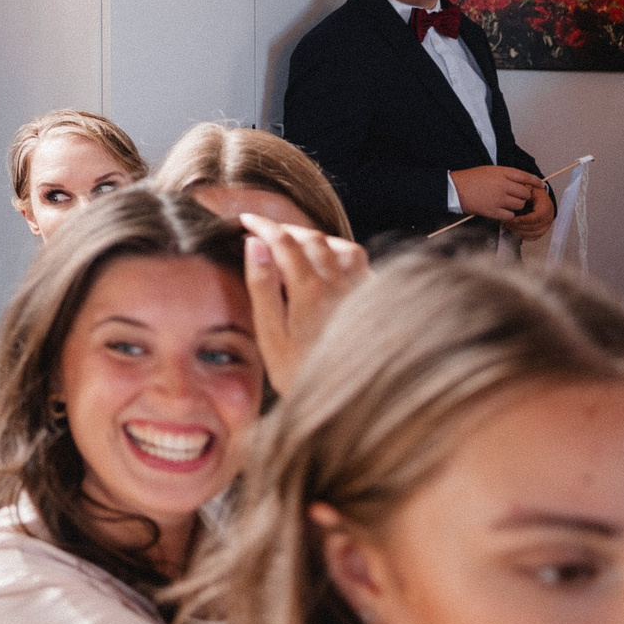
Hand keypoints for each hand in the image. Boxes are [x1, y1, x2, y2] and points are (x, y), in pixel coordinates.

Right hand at [239, 213, 368, 389]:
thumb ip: (263, 287)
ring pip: (343, 247)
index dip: (263, 225)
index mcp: (309, 290)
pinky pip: (364, 266)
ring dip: (319, 240)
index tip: (247, 219)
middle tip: (267, 231)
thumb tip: (255, 245)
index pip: (283, 241)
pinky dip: (344, 257)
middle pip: (313, 239)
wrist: (354, 404)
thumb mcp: (271, 335)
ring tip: (301, 246)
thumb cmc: (303, 374)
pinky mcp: (377, 303)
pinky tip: (333, 270)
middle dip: (287, 229)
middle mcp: (340, 284)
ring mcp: (362, 293)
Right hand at [449, 164, 551, 229]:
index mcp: (501, 172)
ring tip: (505, 204)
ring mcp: (498, 198)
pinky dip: (508, 215)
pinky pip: (510, 215)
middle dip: (523, 196)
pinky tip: (501, 212)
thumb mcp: (488, 170)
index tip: (540, 185)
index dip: (535, 181)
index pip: (525, 176)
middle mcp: (502, 185)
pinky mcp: (493, 211)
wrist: (453, 189)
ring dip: (515, 206)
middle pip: (525, 193)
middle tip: (516, 197)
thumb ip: (506, 175)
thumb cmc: (469, 179)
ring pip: (519, 205)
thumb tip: (522, 182)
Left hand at [506, 187, 556, 241]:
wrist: (536, 196)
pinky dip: (523, 235)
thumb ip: (521, 194)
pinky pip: (534, 237)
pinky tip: (514, 230)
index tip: (513, 219)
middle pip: (535, 227)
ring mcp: (547, 224)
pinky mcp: (542, 230)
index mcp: (546, 205)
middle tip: (507, 222)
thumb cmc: (530, 192)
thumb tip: (513, 200)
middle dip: (519, 226)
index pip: (538, 216)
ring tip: (509, 225)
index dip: (524, 220)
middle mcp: (549, 216)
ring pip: (534, 233)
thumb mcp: (526, 188)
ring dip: (520, 231)